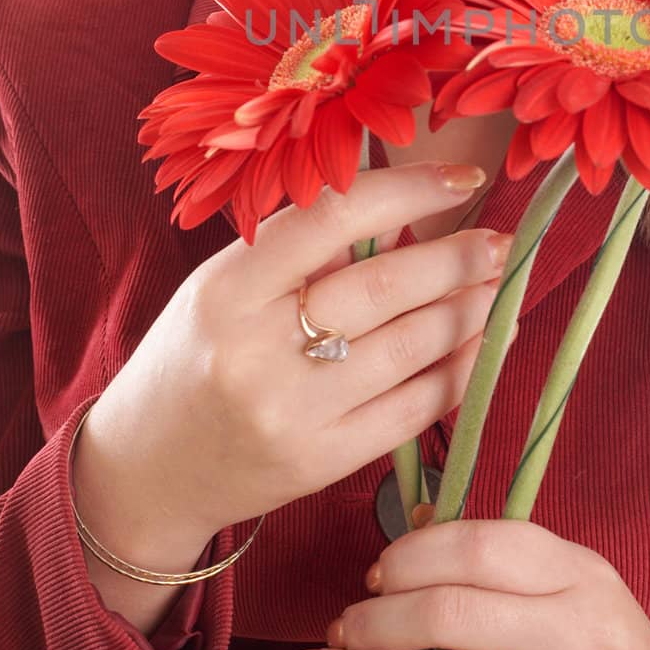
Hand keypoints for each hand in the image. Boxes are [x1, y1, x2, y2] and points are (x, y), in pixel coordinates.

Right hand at [76, 162, 513, 543]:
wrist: (148, 470)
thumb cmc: (193, 358)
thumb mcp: (221, 288)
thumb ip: (299, 252)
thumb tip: (402, 206)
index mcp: (226, 291)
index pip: (330, 221)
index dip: (407, 192)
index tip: (463, 179)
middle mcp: (255, 352)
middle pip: (383, 288)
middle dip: (457, 258)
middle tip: (501, 241)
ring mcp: (292, 414)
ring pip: (409, 348)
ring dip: (471, 311)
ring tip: (501, 285)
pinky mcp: (322, 464)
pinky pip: (413, 409)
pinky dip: (461, 371)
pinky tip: (485, 343)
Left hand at [294, 518, 649, 649]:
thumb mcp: (577, 594)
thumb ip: (504, 560)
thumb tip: (414, 517)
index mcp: (581, 574)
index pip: (481, 545)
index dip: (412, 555)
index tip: (374, 573)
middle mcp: (576, 630)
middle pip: (447, 612)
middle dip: (373, 619)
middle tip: (337, 628)